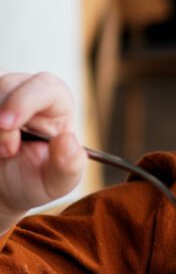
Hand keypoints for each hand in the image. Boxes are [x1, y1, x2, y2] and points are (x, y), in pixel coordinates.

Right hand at [0, 71, 85, 228]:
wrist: (5, 189)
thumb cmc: (36, 179)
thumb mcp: (57, 181)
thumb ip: (70, 164)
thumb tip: (67, 139)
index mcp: (58, 105)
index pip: (46, 86)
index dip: (24, 101)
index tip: (7, 125)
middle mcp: (30, 92)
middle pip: (8, 84)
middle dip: (0, 118)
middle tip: (6, 151)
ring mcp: (3, 95)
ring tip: (0, 153)